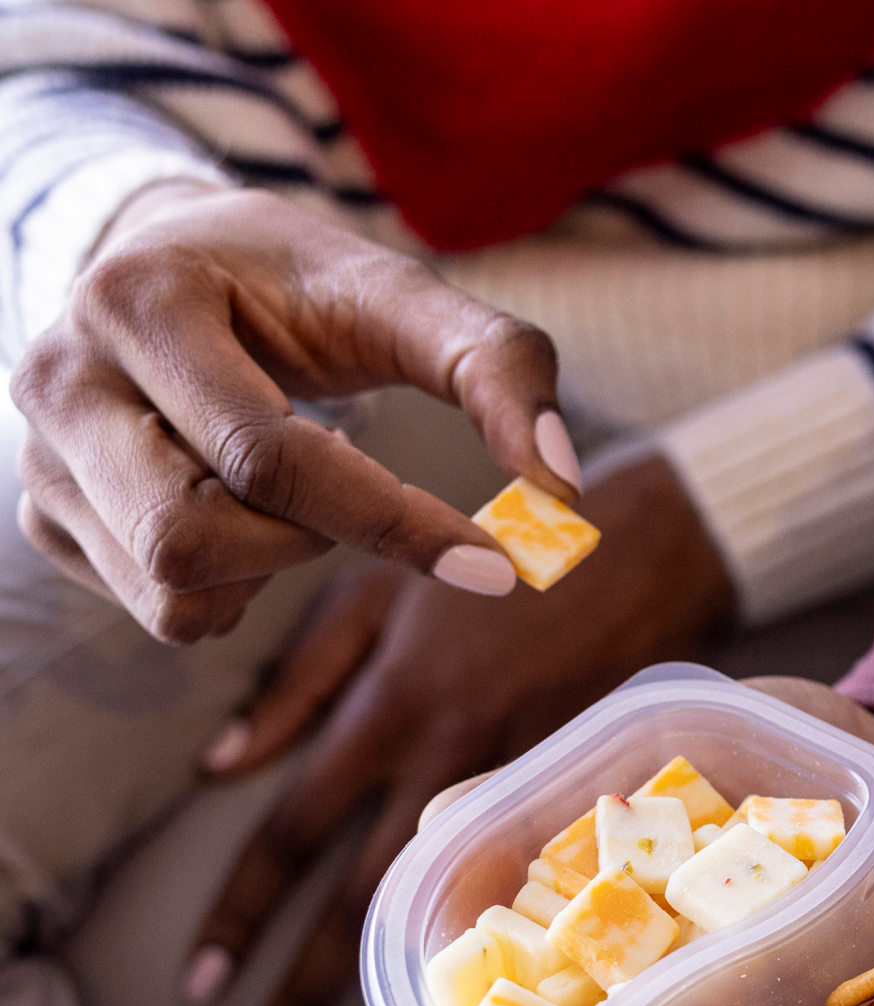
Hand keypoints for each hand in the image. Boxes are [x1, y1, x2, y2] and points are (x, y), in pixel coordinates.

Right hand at [8, 180, 581, 640]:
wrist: (172, 268)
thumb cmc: (295, 288)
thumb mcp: (398, 297)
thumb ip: (497, 366)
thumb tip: (563, 488)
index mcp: (138, 302)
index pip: (270, 458)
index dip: (395, 524)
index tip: (495, 567)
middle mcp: (60, 380)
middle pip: (196, 540)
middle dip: (306, 539)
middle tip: (343, 485)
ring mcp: (41, 458)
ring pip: (175, 594)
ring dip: (271, 568)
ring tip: (286, 490)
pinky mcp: (47, 517)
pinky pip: (163, 611)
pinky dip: (236, 586)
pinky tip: (242, 512)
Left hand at [184, 455, 733, 1005]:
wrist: (647, 546)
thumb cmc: (499, 558)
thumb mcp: (385, 592)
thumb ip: (302, 678)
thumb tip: (224, 760)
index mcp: (390, 704)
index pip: (295, 829)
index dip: (244, 909)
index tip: (201, 982)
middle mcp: (447, 756)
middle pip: (360, 892)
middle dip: (304, 985)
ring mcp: (521, 781)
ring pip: (443, 902)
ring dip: (400, 983)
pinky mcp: (582, 791)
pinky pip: (520, 884)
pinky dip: (485, 943)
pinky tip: (466, 993)